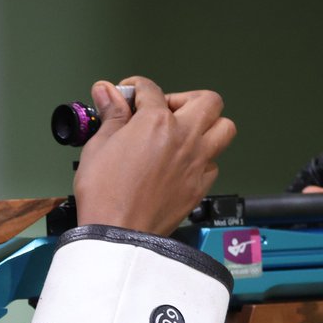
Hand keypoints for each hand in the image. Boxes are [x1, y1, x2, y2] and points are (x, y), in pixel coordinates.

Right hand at [74, 76, 235, 235]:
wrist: (118, 235)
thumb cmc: (105, 195)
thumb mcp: (98, 146)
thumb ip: (110, 115)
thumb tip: (107, 92)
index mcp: (156, 123)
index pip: (151, 89)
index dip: (135, 88)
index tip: (127, 95)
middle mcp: (184, 138)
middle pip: (207, 101)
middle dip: (185, 98)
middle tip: (164, 109)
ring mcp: (197, 163)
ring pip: (224, 128)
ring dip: (207, 124)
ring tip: (185, 131)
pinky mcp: (200, 187)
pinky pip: (214, 163)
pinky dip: (203, 158)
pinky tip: (183, 163)